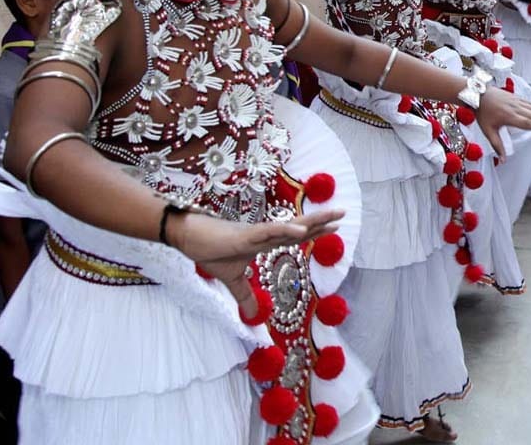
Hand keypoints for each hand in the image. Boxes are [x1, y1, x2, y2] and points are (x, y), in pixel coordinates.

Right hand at [172, 208, 343, 318]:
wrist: (187, 237)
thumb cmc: (209, 251)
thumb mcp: (231, 280)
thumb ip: (244, 296)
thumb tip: (251, 317)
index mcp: (264, 242)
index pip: (295, 237)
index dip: (314, 231)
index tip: (334, 225)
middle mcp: (265, 235)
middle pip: (298, 228)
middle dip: (321, 221)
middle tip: (342, 214)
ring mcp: (257, 234)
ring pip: (290, 226)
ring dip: (312, 221)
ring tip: (334, 216)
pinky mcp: (246, 235)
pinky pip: (269, 232)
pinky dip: (286, 230)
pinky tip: (302, 229)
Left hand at [475, 87, 530, 156]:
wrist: (477, 94)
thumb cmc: (482, 113)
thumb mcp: (488, 131)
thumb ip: (497, 145)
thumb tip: (503, 160)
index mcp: (510, 117)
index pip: (527, 123)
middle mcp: (516, 109)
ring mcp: (516, 101)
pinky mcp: (515, 97)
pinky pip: (529, 103)